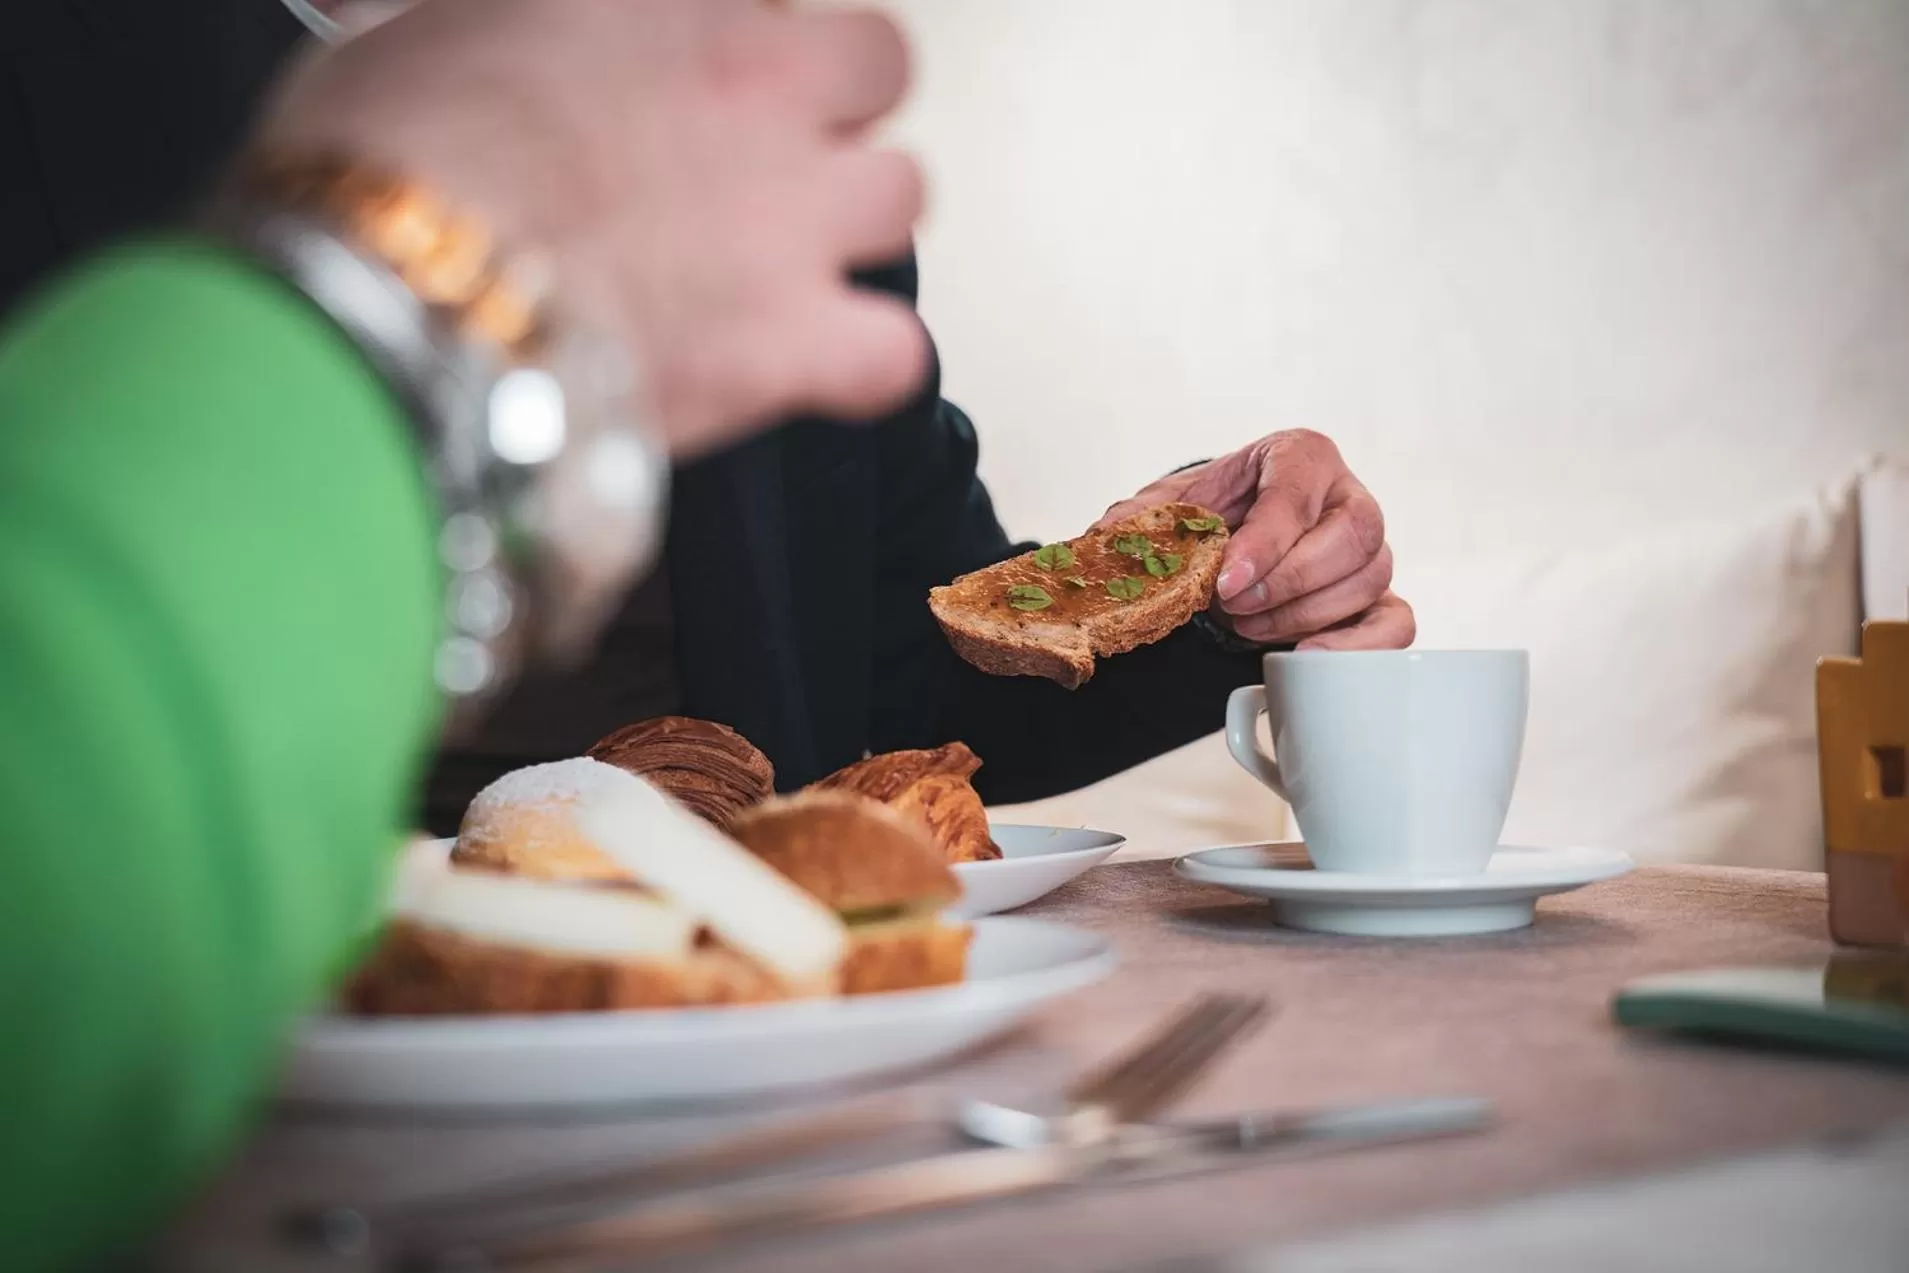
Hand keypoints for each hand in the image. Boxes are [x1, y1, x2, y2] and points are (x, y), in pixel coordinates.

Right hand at [256, 0, 927, 457]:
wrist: (396, 292)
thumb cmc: (386, 161)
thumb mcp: (423, 27)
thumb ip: (496, 21)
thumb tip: (488, 38)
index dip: (737, 36)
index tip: (695, 73)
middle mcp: (756, 88)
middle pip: (875, 67)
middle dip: (834, 109)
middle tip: (769, 156)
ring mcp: (790, 215)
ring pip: (902, 195)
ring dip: (852, 227)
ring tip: (783, 262)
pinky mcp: (794, 342)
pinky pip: (895, 352)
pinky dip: (865, 363)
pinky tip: (820, 367)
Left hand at [1095, 430, 1414, 649]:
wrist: (1231, 539)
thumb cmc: (1210, 516)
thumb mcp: (1169, 507)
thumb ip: (1140, 519)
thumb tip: (1108, 539)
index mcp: (1301, 456)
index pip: (1299, 491)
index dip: (1267, 540)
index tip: (1226, 581)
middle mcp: (1347, 494)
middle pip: (1355, 535)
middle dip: (1290, 580)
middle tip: (1234, 608)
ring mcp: (1370, 547)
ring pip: (1370, 578)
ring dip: (1304, 614)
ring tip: (1246, 625)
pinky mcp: (1378, 595)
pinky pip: (1396, 622)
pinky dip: (1357, 645)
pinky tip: (1306, 656)